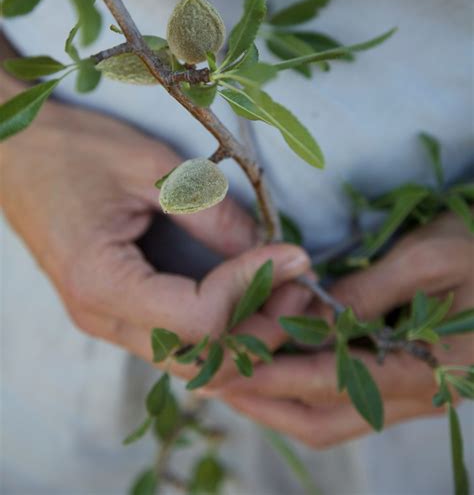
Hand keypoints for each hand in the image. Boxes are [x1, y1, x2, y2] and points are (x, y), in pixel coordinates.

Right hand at [0, 76, 310, 376]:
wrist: (18, 154)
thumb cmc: (74, 150)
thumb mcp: (149, 165)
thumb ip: (209, 211)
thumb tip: (267, 249)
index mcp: (101, 282)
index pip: (198, 321)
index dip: (253, 288)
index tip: (293, 252)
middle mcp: (102, 318)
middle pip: (200, 360)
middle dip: (261, 329)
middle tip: (301, 283)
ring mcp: (107, 321)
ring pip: (192, 361)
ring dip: (246, 335)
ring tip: (285, 290)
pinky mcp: (117, 311)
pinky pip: (178, 342)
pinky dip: (223, 331)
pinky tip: (252, 299)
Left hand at [214, 213, 473, 447]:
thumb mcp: (426, 258)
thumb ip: (367, 293)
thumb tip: (310, 318)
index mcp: (427, 370)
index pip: (332, 382)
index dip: (276, 375)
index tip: (228, 366)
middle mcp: (419, 397)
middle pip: (327, 420)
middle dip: (266, 403)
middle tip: (215, 381)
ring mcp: (415, 397)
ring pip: (335, 420)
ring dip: (282, 404)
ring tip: (234, 380)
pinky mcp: (409, 385)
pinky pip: (350, 405)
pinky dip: (307, 393)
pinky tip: (279, 371)